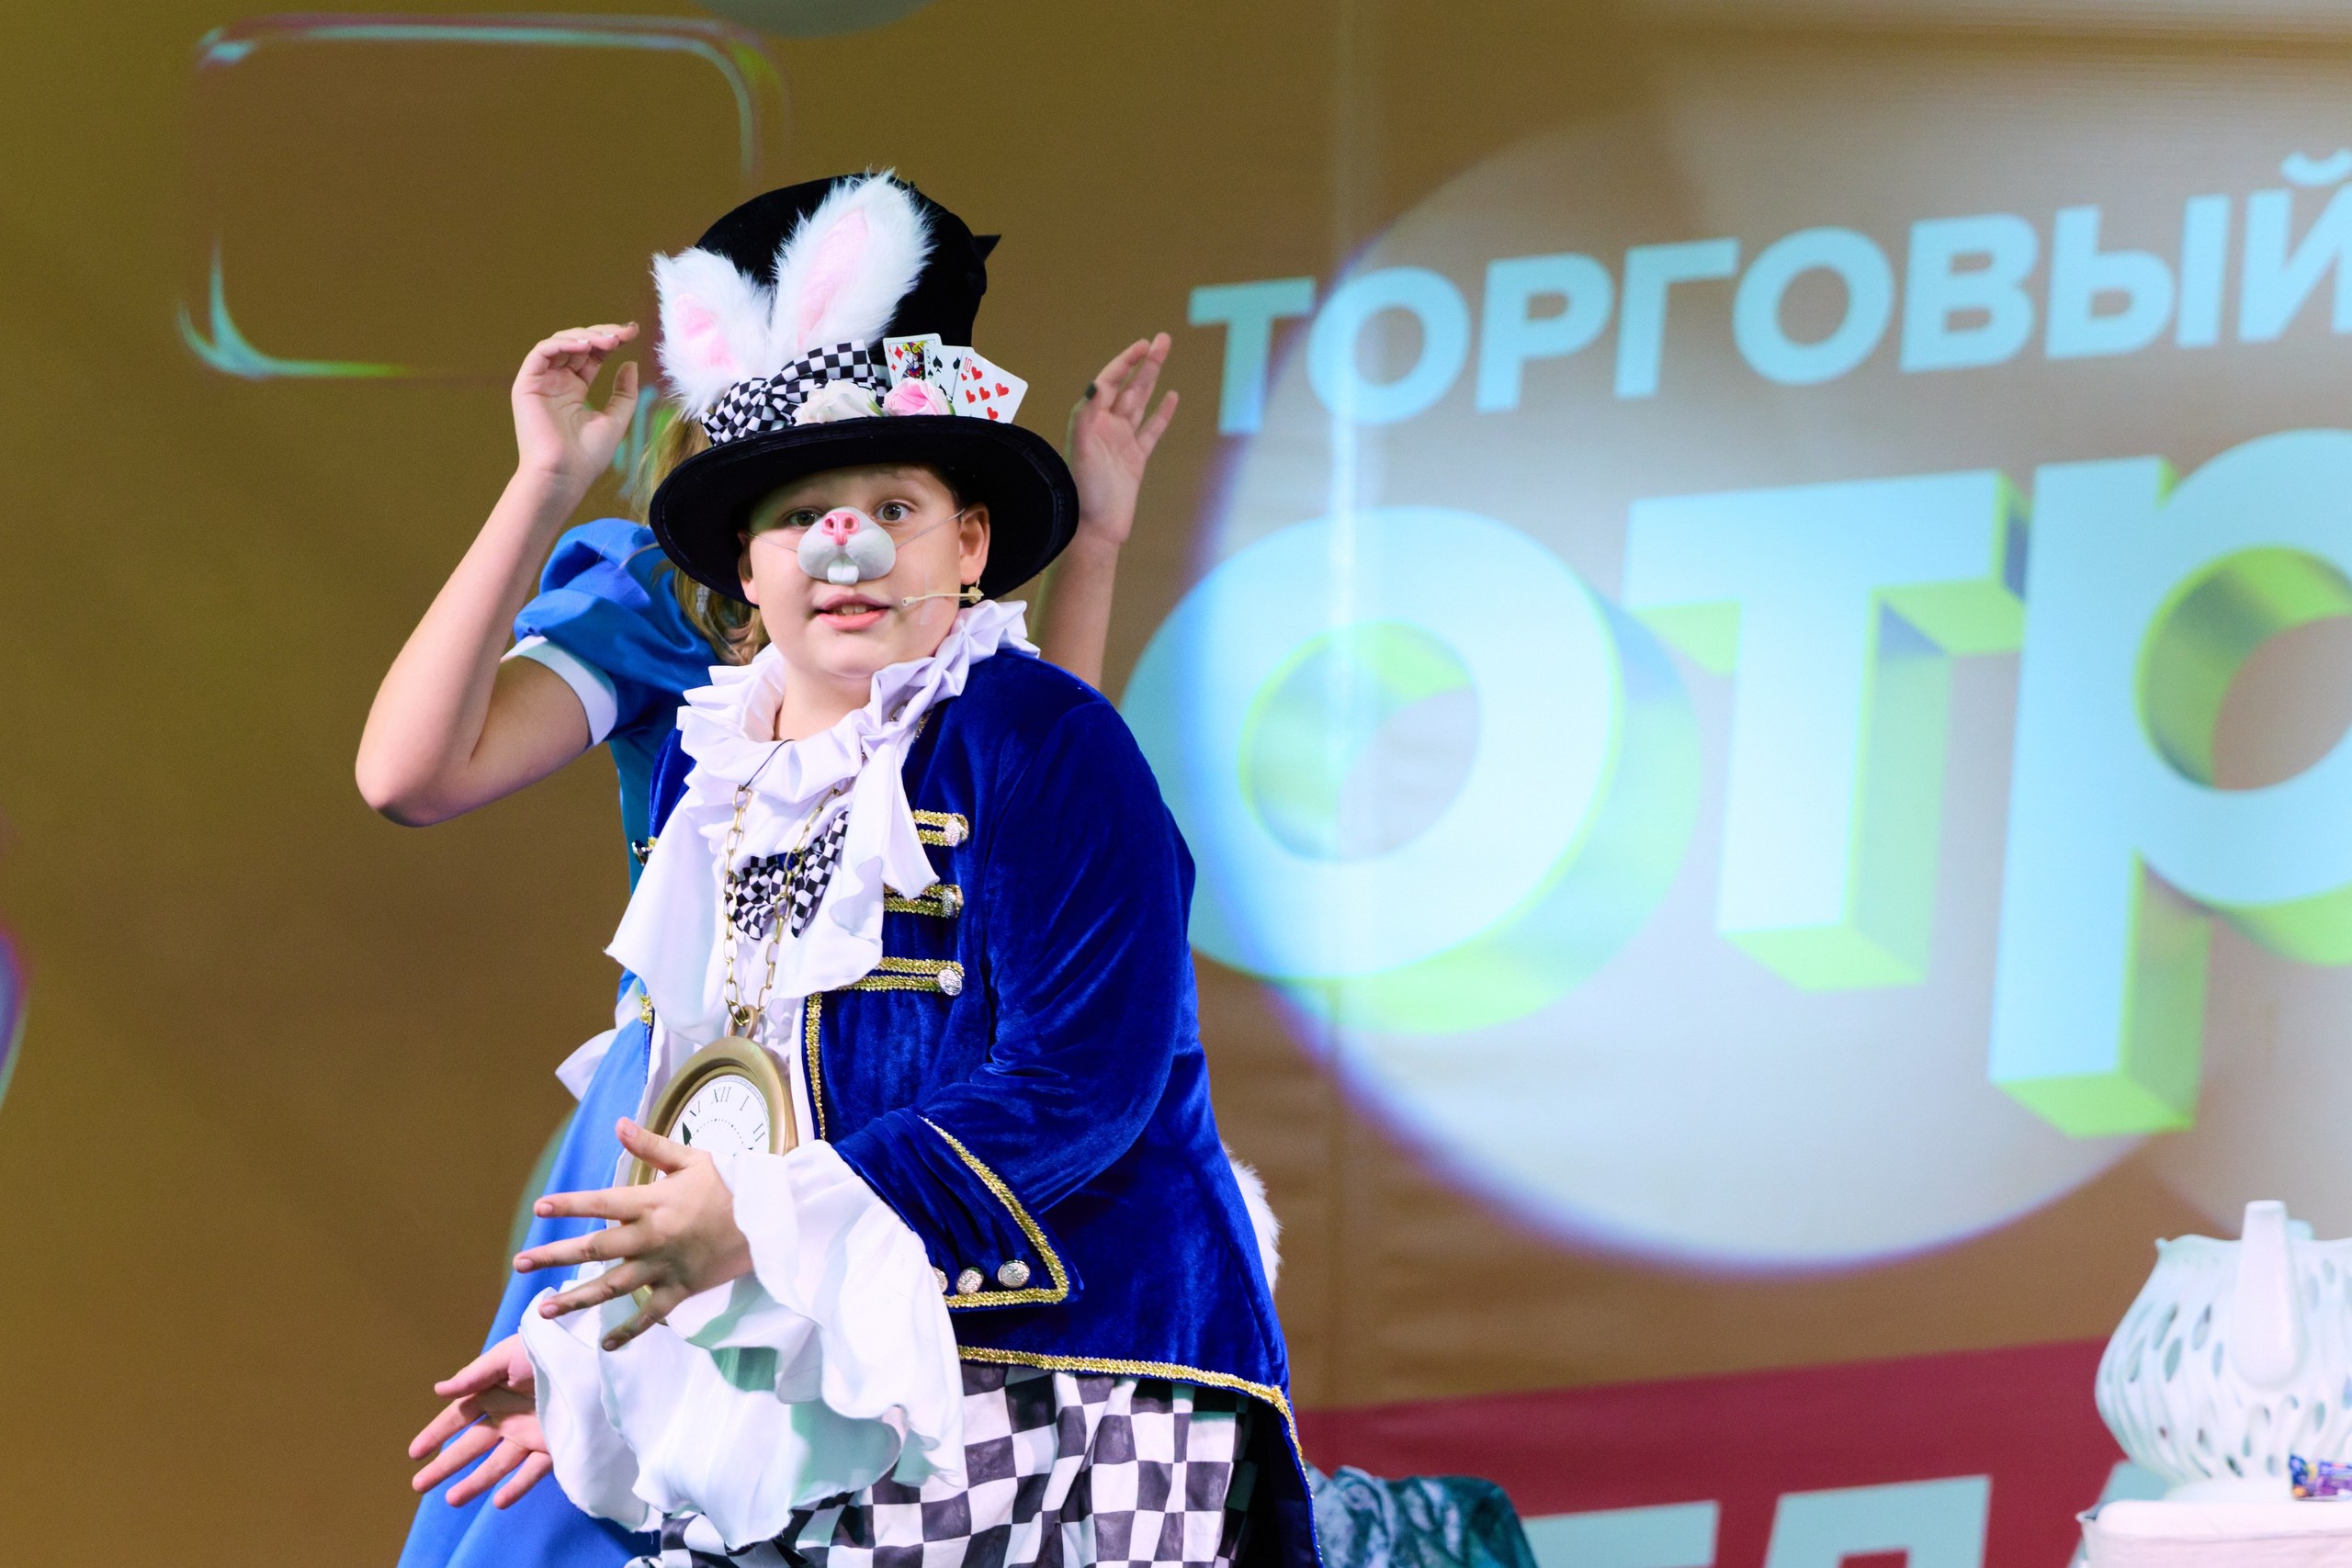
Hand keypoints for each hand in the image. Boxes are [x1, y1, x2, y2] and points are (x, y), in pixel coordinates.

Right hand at [409, 1335, 551, 1508]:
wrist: (594, 1357)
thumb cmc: (549, 1348)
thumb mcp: (509, 1355)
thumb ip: (474, 1375)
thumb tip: (438, 1390)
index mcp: (493, 1392)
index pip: (458, 1416)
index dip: (436, 1433)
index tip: (414, 1453)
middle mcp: (508, 1416)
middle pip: (471, 1445)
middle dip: (445, 1464)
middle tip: (419, 1485)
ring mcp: (529, 1432)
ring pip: (497, 1463)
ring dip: (475, 1482)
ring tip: (452, 1500)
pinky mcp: (554, 1444)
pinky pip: (533, 1471)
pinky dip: (517, 1487)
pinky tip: (498, 1502)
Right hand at [512, 323, 641, 494]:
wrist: (564, 475)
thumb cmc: (587, 456)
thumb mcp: (616, 419)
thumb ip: (624, 393)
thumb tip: (630, 363)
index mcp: (574, 390)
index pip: (592, 355)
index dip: (611, 341)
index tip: (633, 332)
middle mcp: (556, 382)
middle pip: (577, 344)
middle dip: (602, 334)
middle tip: (624, 333)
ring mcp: (541, 382)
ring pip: (559, 343)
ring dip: (586, 336)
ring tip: (610, 340)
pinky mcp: (527, 384)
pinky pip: (541, 352)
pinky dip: (563, 343)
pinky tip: (586, 346)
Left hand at [515, 1118, 754, 1349]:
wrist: (768, 1219)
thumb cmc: (730, 1184)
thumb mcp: (691, 1159)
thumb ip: (650, 1146)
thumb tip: (618, 1124)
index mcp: (652, 1202)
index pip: (600, 1204)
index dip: (569, 1205)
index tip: (540, 1209)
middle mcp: (652, 1237)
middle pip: (595, 1249)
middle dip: (554, 1255)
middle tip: (520, 1263)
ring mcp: (665, 1267)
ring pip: (613, 1286)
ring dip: (577, 1298)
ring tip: (544, 1309)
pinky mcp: (681, 1289)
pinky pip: (650, 1315)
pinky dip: (629, 1331)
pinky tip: (605, 1343)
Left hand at [1064, 334, 1178, 547]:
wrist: (1094, 530)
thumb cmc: (1083, 493)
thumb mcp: (1081, 451)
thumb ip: (1086, 416)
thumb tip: (1096, 384)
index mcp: (1091, 421)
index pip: (1109, 382)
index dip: (1125, 362)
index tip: (1142, 345)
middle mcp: (1105, 427)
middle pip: (1129, 387)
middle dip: (1144, 363)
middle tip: (1162, 340)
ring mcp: (1122, 442)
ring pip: (1141, 403)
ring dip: (1152, 380)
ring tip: (1163, 356)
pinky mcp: (1135, 459)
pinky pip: (1152, 430)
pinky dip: (1162, 413)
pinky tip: (1171, 397)